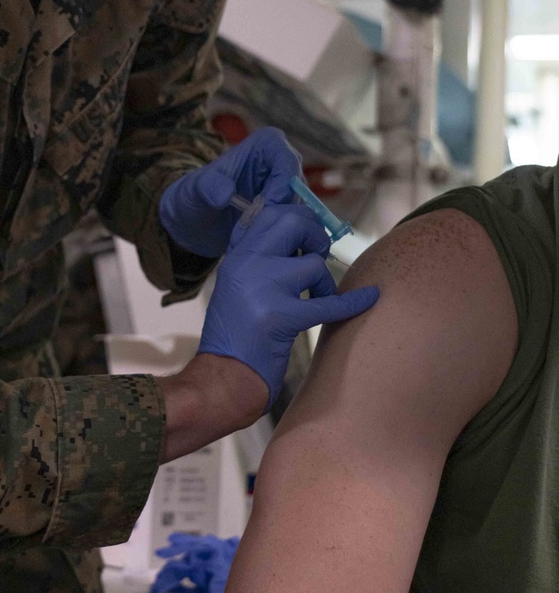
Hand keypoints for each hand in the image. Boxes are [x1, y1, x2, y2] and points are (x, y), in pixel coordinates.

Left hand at [158, 128, 301, 258]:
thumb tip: (226, 194)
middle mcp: (283, 162)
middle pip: (299, 189)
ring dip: (279, 226)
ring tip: (250, 235)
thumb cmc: (195, 196)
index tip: (262, 211)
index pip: (288, 164)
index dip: (280, 189)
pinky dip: (280, 235)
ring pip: (300, 209)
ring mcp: (288, 186)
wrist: (194, 218)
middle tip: (255, 229)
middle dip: (280, 212)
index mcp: (267, 144)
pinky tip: (256, 241)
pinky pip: (297, 224)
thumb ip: (208, 187)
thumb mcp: (195, 191)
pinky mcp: (288, 209)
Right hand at [197, 204, 378, 405]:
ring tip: (314, 299)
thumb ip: (258, 259)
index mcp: (236, 257)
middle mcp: (246, 265)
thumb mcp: (236, 287)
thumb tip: (297, 231)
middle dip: (316, 234)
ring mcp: (262, 289)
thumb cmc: (234, 337)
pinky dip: (353, 302)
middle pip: (292, 222)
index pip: (269, 213)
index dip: (297, 214)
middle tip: (317, 254)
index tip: (310, 231)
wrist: (222, 380)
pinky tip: (370, 299)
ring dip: (323, 283)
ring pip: (314, 265)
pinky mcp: (280, 318)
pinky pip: (329, 303)